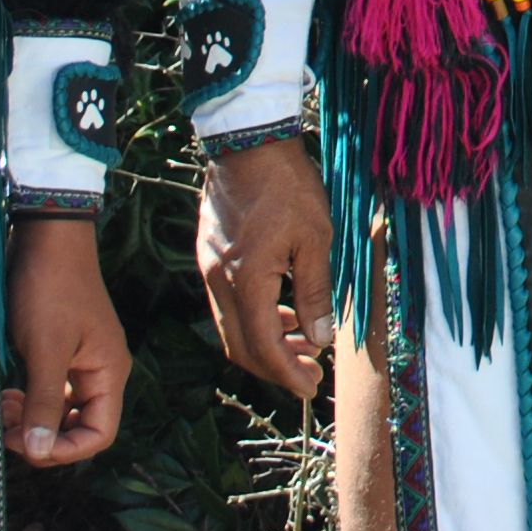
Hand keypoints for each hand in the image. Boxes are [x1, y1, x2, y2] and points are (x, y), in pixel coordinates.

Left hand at [1, 217, 127, 465]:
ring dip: (31, 418)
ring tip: (0, 407)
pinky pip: (48, 390)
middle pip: (78, 426)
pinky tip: (5, 392)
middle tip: (5, 427)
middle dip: (42, 436)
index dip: (63, 450)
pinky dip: (27, 399)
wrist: (45, 237)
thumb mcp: (45, 350)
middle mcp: (99, 370)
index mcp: (108, 372)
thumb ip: (44, 403)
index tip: (24, 443)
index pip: (98, 434)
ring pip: (59, 410)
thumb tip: (39, 451)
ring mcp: (79, 359)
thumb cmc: (49, 290)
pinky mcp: (59, 349)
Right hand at [198, 135, 334, 395]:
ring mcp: (210, 270)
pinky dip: (256, 317)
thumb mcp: (315, 239)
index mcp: (246, 283)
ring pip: (233, 326)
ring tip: (305, 344)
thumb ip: (315, 293)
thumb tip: (321, 338)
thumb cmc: (287, 186)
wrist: (247, 143)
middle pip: (241, 346)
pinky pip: (230, 303)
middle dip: (275, 367)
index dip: (287, 374)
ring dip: (266, 343)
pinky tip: (283, 312)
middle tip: (311, 373)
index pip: (263, 348)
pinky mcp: (211, 256)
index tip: (311, 387)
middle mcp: (220, 283)